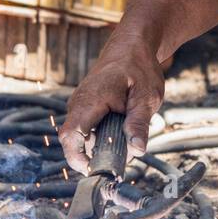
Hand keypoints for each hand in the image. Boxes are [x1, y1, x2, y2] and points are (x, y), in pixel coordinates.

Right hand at [60, 34, 164, 173]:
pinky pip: (87, 129)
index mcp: (90, 100)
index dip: (77, 158)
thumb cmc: (139, 68)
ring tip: (127, 139)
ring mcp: (79, 105)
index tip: (94, 171)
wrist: (132, 47)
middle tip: (122, 158)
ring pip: (82, 136)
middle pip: (75, 141)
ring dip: (101, 145)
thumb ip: (139, 124)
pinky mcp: (85, 108)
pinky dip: (102, 136)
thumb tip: (137, 150)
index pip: (71, 136)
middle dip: (95, 155)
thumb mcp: (146, 97)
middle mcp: (78, 104)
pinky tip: (122, 130)